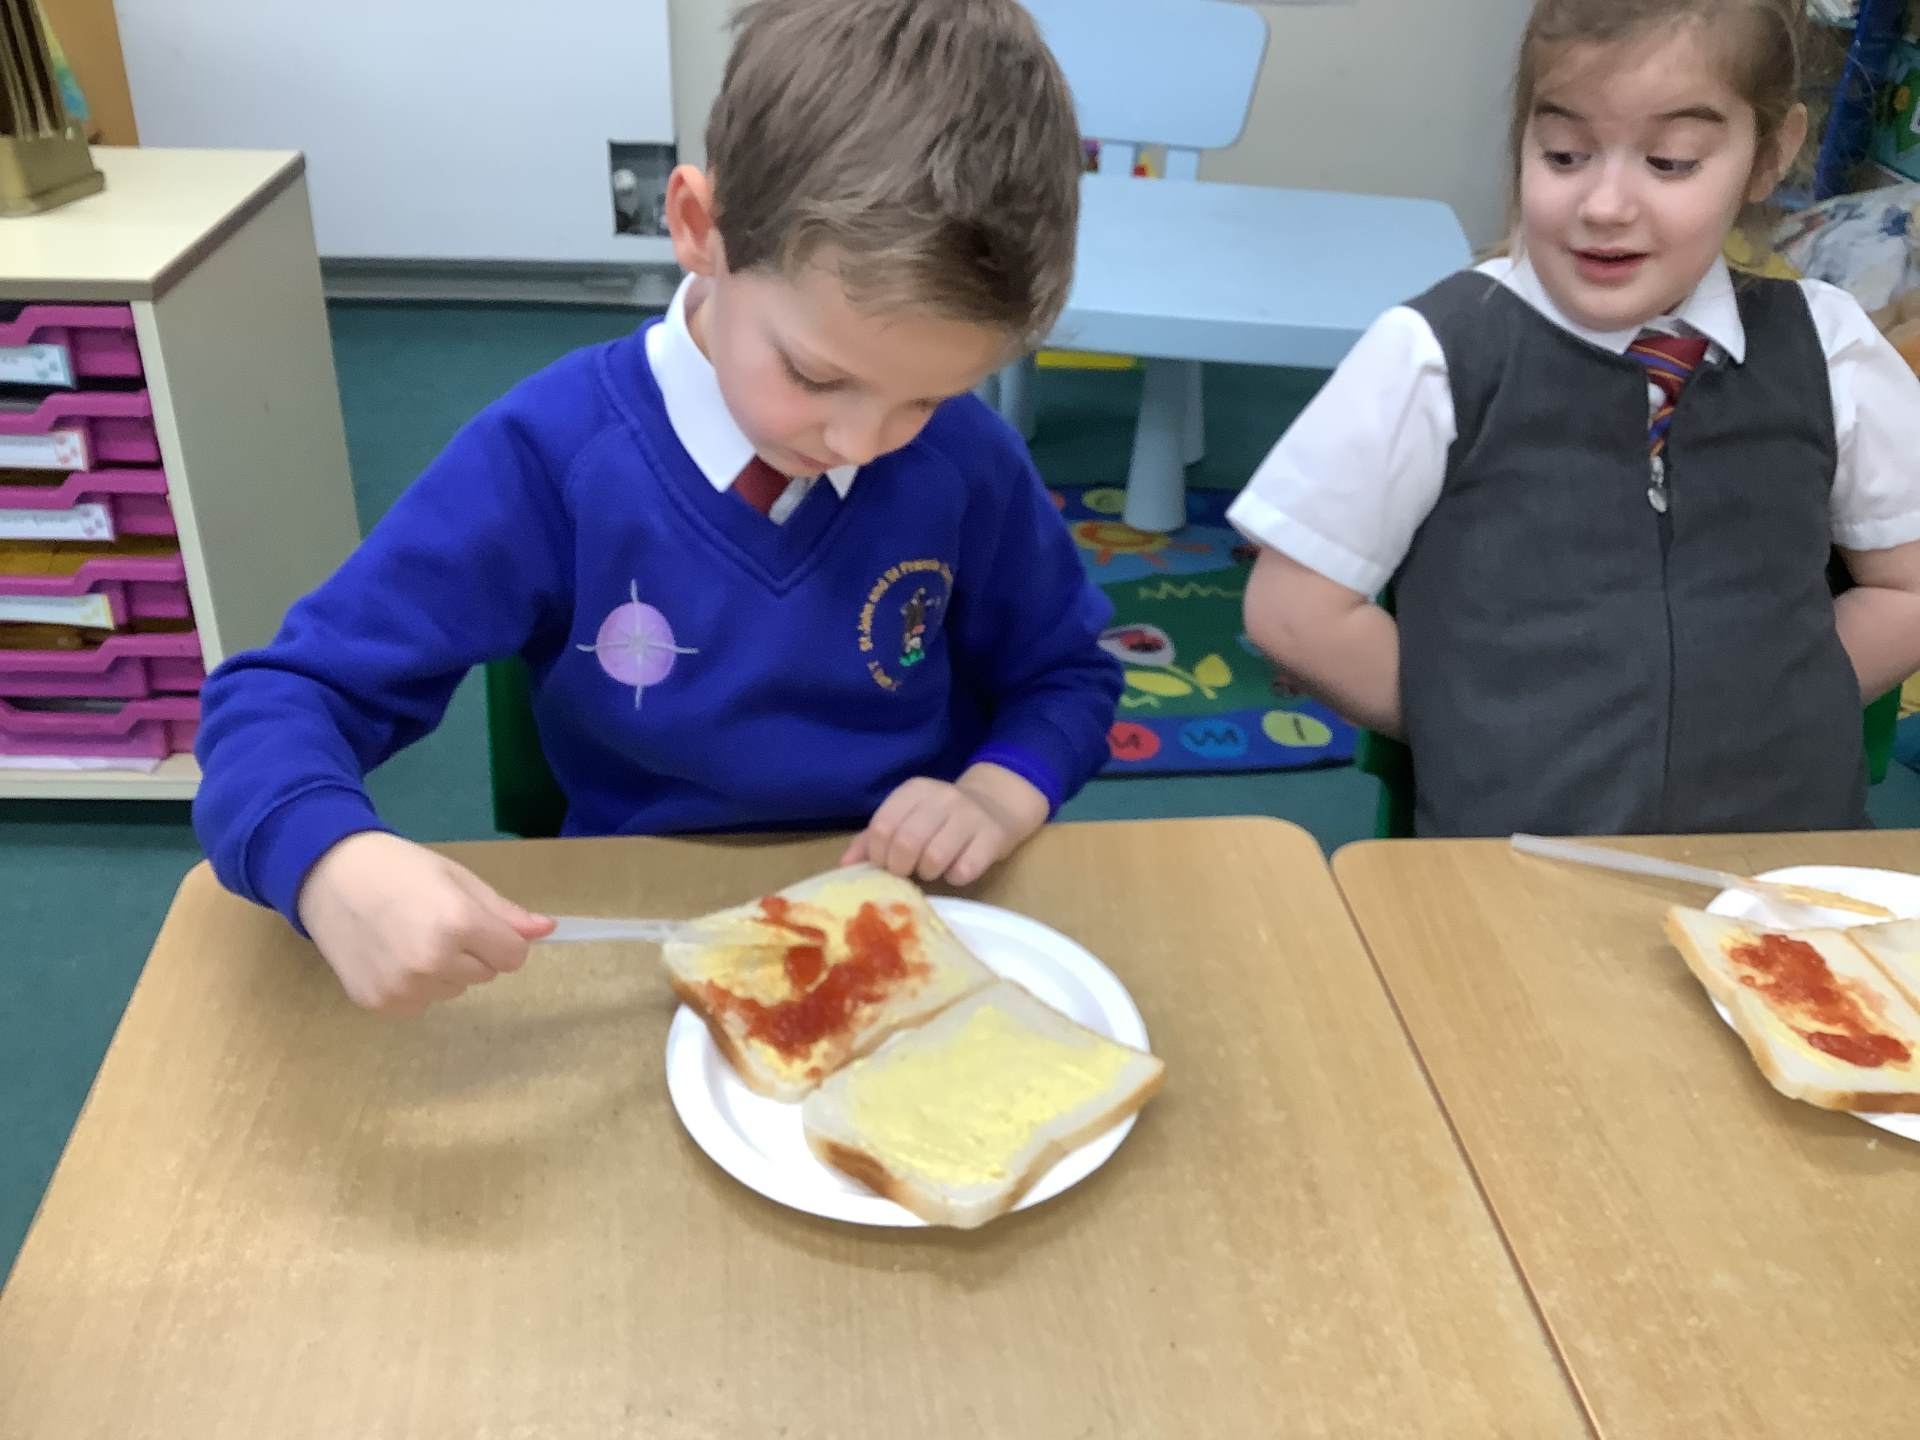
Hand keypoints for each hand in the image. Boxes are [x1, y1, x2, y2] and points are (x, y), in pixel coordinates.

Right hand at [295, 832, 554, 1014]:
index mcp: (458, 924)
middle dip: (473, 952)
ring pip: (455, 989)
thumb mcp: (458, 879)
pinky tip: (391, 955)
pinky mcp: (380, 1005)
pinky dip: (416, 985)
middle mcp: (432, 962)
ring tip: (409, 936)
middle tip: (434, 921)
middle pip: (486, 974)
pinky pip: (422, 1002)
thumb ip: (504, 912)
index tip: (477, 921)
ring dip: (444, 970)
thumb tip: (548, 930)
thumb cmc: (399, 869)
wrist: (328, 876)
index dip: (501, 938)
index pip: (514, 956)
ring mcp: (403, 988)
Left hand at [841, 763, 1048, 885]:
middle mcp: (942, 797)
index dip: (877, 854)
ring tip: (932, 869)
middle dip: (900, 867)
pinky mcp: (992, 837)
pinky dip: (955, 877)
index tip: (885, 864)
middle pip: (905, 843)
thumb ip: (873, 839)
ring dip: (928, 874)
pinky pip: (964, 870)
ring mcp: (969, 816)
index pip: (882, 826)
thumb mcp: (908, 817)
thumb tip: (845, 865)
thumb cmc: (942, 818)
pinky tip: (956, 869)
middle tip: (907, 871)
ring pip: (934, 859)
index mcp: (915, 790)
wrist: (998, 806)